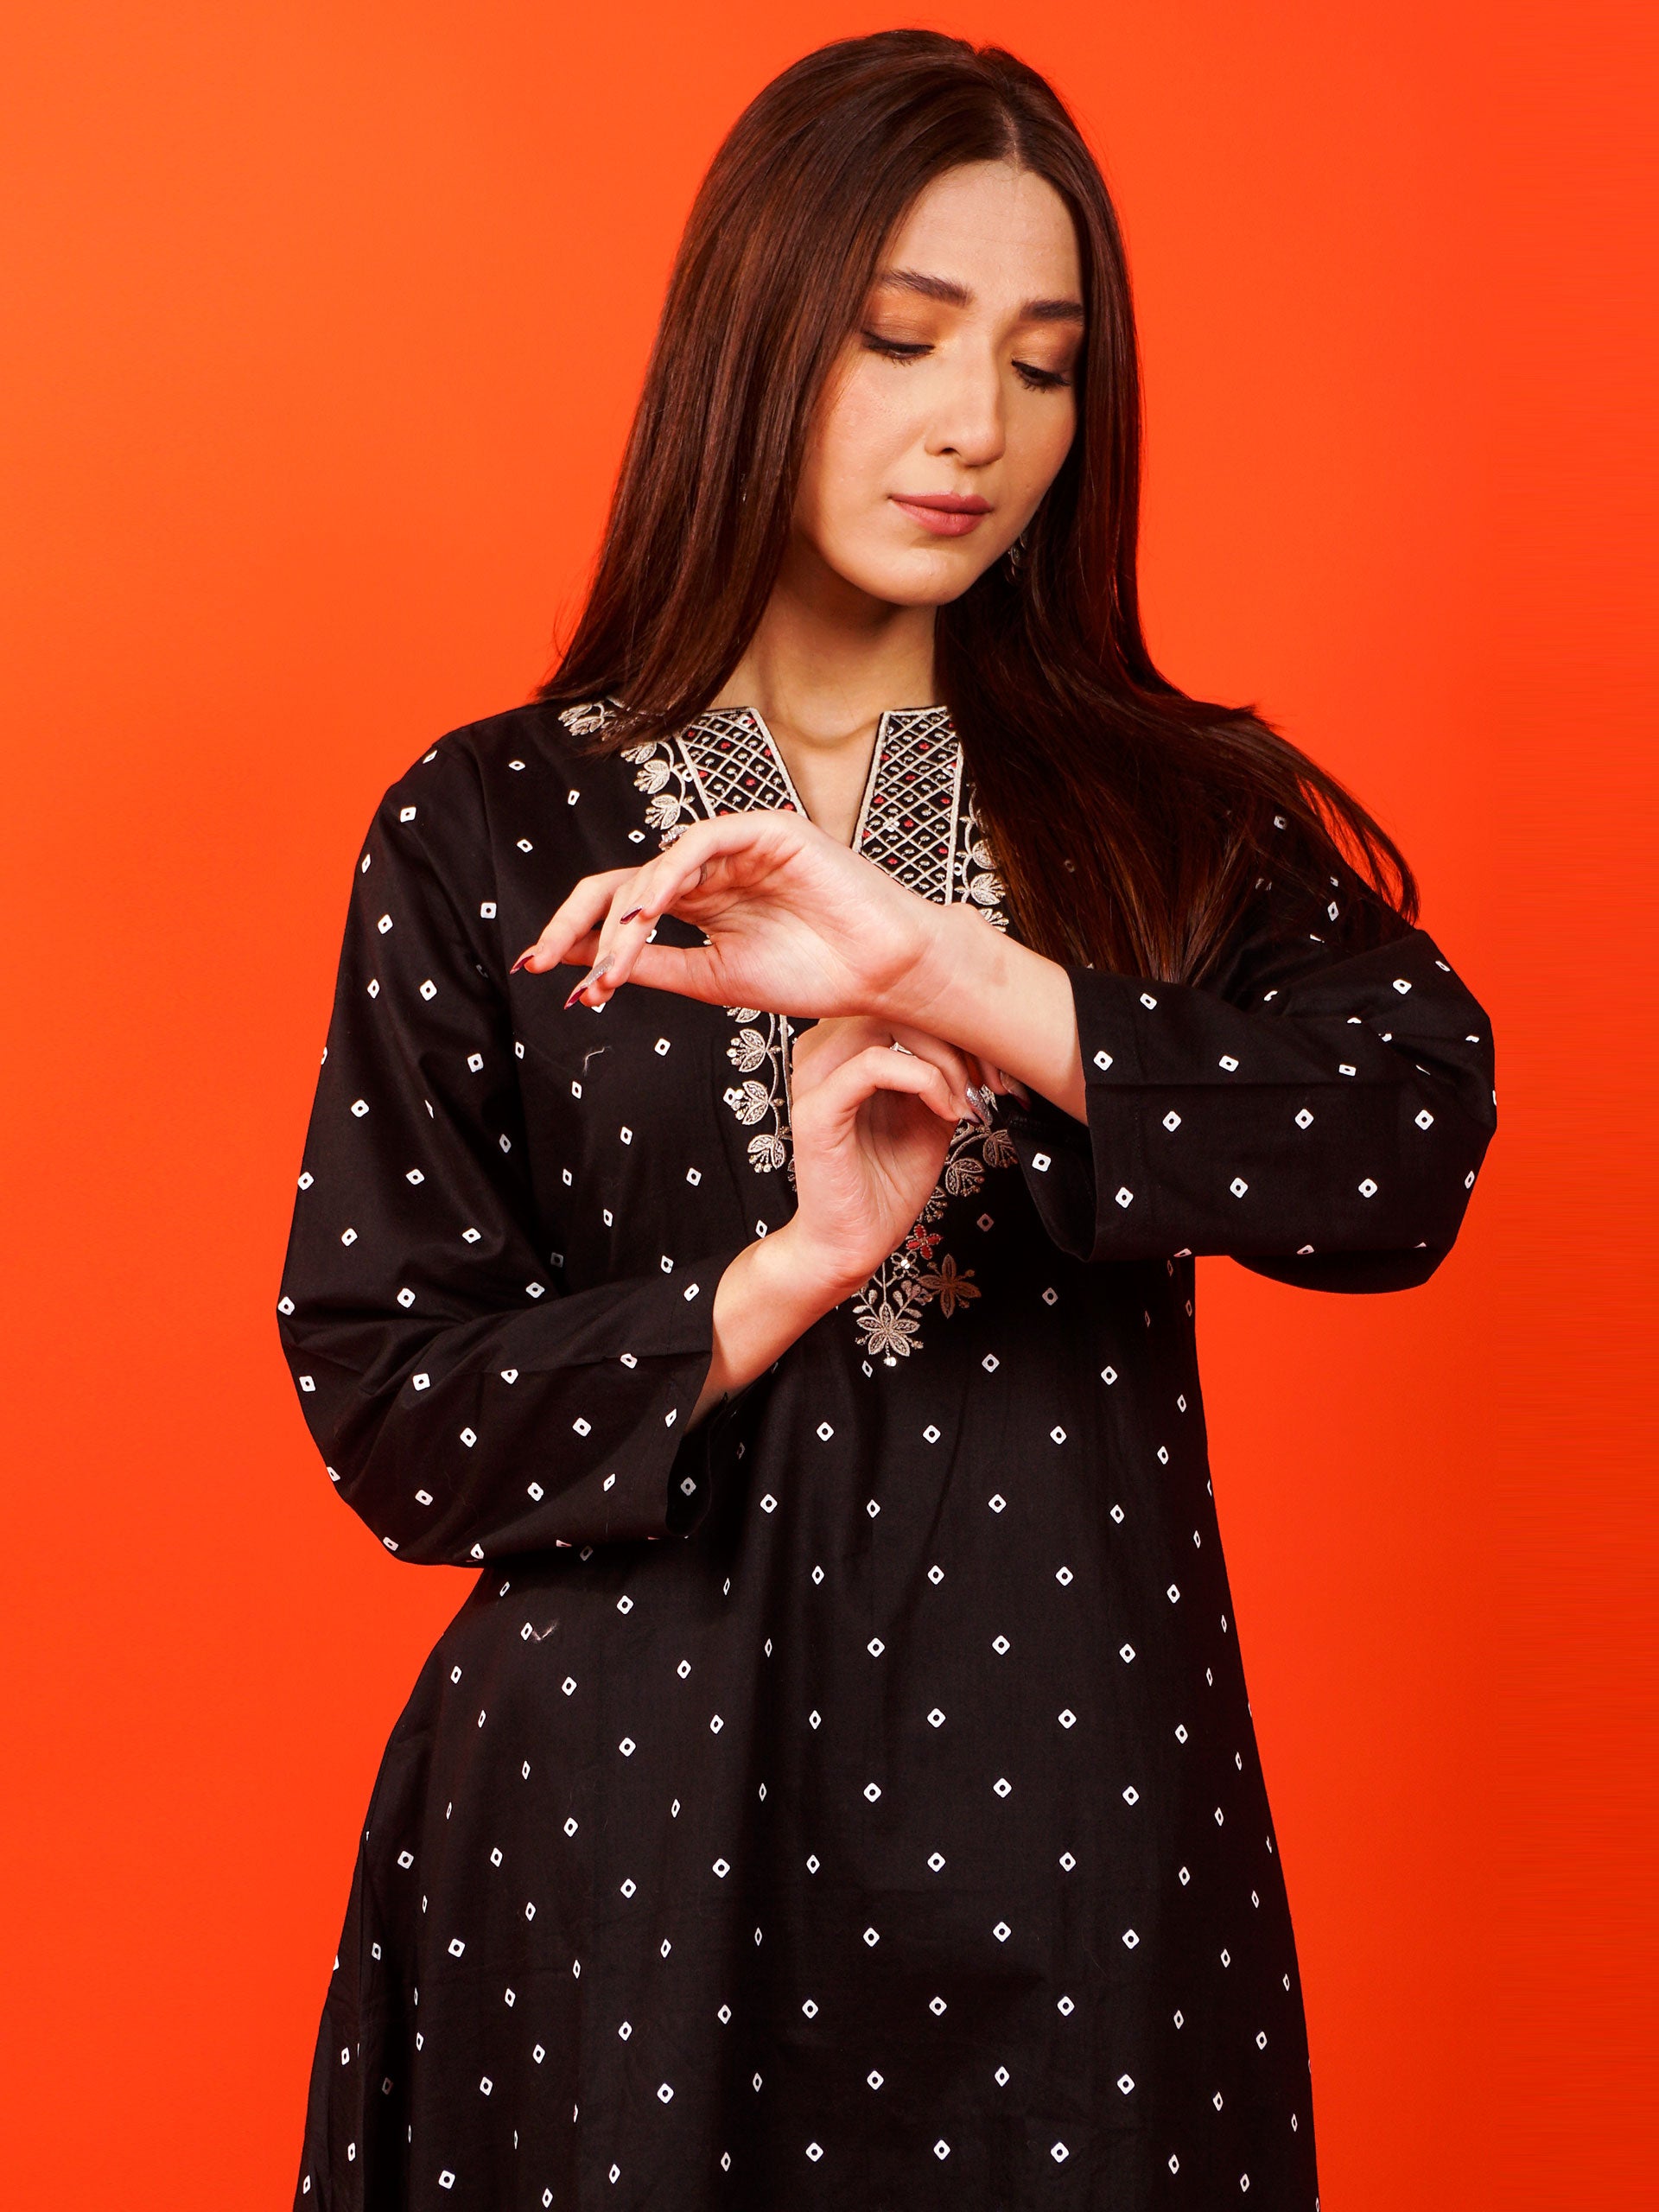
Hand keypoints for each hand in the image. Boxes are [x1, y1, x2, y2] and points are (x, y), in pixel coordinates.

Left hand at [512, 808, 944, 1021]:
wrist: (882, 974)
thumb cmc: (814, 975)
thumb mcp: (715, 980)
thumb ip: (656, 968)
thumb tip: (587, 972)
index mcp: (697, 901)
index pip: (620, 907)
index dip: (575, 933)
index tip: (538, 968)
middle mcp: (708, 869)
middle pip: (622, 884)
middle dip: (577, 924)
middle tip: (547, 961)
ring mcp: (735, 846)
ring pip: (654, 871)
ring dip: (622, 921)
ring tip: (607, 967)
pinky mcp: (764, 829)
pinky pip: (697, 846)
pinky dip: (664, 883)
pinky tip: (643, 923)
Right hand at [689, 1017, 987, 1424]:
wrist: (850, 1243)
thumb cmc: (885, 1183)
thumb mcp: (932, 1114)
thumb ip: (946, 1072)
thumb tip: (985, 1042)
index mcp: (845, 1046)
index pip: (905, 999)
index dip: (960, 1023)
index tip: (999, 1067)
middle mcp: (823, 1050)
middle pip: (899, 1000)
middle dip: (959, 1037)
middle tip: (993, 1081)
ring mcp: (815, 1075)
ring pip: (886, 1021)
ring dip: (943, 1058)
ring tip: (966, 1099)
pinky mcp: (817, 1108)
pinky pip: (873, 1063)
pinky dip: (923, 1080)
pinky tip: (946, 1111)